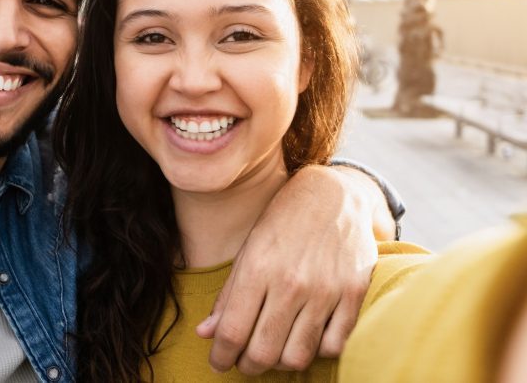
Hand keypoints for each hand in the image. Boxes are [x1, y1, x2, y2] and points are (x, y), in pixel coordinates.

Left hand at [195, 165, 378, 374]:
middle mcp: (292, 283)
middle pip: (264, 352)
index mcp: (258, 269)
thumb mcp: (248, 251)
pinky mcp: (354, 294)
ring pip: (298, 356)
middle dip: (248, 366)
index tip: (218, 362)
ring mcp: (326, 290)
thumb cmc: (282, 222)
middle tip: (243, 362)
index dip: (220, 356)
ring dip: (280, 364)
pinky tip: (304, 338)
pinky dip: (315, 351)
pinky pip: (333, 345)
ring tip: (272, 353)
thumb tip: (205, 334)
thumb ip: (228, 295)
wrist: (332, 194)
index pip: (232, 331)